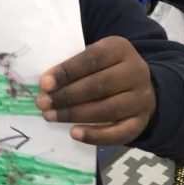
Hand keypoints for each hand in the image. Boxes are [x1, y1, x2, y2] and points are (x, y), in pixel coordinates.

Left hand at [36, 36, 155, 145]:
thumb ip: (74, 67)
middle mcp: (135, 72)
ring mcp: (140, 99)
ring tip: (50, 116)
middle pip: (99, 85)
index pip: (92, 58)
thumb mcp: (94, 58)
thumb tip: (46, 85)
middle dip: (67, 95)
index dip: (67, 71)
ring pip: (107, 109)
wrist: (139, 87)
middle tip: (43, 103)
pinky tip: (74, 133)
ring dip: (74, 114)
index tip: (45, 83)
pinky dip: (95, 135)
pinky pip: (118, 133)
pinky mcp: (140, 122)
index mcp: (120, 49)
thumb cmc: (105, 69)